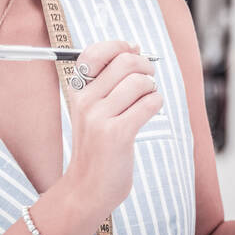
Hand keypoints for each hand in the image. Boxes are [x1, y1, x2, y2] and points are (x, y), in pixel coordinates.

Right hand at [61, 40, 159, 227]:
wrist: (87, 189)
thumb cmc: (97, 147)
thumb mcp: (93, 110)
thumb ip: (110, 80)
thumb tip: (135, 45)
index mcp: (78, 91)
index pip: (96, 51)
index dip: (121, 47)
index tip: (133, 54)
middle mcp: (85, 101)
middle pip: (125, 61)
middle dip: (146, 66)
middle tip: (148, 81)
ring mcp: (99, 118)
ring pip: (140, 82)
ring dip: (152, 89)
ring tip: (146, 103)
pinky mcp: (117, 134)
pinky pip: (149, 104)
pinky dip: (156, 105)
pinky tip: (148, 114)